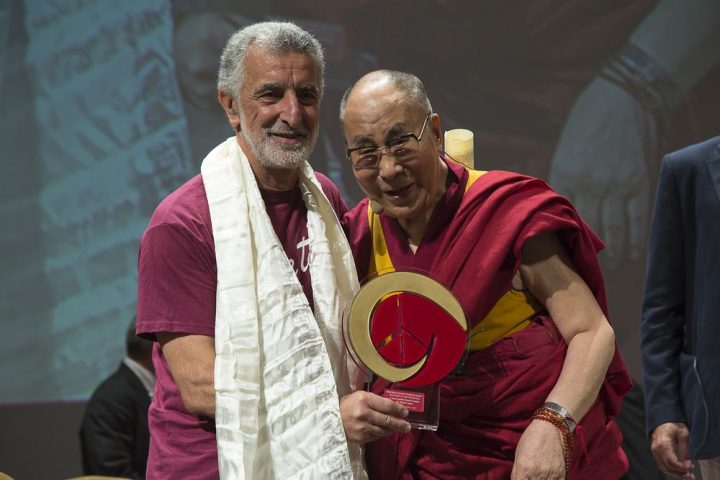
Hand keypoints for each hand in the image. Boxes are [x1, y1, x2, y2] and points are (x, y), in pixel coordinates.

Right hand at [339, 390, 410, 443]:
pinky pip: (376, 436)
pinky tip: (383, 431)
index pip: (387, 405)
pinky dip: (381, 434)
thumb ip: (377, 401)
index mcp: (365, 400)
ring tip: (396, 428)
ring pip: (383, 430)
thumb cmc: (349, 404)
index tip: (405, 412)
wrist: (332, 417)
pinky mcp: (360, 437)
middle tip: (408, 426)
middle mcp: (364, 414)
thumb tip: (394, 408)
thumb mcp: (362, 396)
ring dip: (392, 430)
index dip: (398, 409)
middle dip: (400, 424)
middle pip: (387, 420)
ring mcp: (362, 427)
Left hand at [511, 419, 565, 479]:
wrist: (551, 427)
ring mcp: (550, 475)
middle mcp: (537, 473)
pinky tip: (546, 477)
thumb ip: (516, 473)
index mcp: (524, 467)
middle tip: (528, 476)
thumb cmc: (531, 438)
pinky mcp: (562, 475)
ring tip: (536, 476)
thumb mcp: (518, 454)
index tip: (521, 478)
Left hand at [548, 76, 650, 271]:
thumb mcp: (566, 151)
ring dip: (610, 250)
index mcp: (566, 176)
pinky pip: (634, 219)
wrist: (621, 99)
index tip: (550, 257)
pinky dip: (632, 240)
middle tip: (576, 270)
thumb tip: (551, 203)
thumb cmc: (588, 122)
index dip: (554, 238)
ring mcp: (614, 186)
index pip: (556, 216)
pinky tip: (629, 254)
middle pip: (583, 226)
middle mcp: (588, 185)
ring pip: (612, 228)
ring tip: (606, 268)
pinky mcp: (636, 184)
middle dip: (579, 251)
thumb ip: (563, 178)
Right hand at [650, 422, 694, 478]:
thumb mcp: (683, 434)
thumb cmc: (674, 425)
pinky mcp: (655, 453)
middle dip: (679, 473)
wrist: (664, 420)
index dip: (682, 467)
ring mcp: (654, 451)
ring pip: (664, 468)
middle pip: (667, 467)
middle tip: (691, 476)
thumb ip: (684, 449)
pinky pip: (662, 465)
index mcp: (663, 443)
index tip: (691, 467)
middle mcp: (656, 448)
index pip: (672, 461)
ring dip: (675, 474)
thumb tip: (687, 463)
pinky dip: (671, 470)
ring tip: (686, 476)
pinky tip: (680, 471)